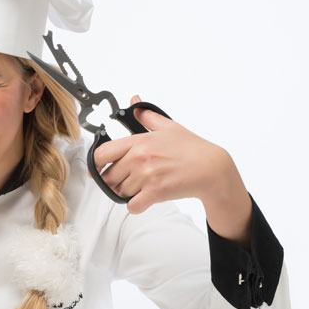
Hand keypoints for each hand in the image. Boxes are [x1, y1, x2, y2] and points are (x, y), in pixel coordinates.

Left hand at [93, 95, 239, 213]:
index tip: (99, 168)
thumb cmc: (192, 149)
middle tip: (126, 179)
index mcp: (139, 141)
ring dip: (126, 193)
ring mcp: (147, 176)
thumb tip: (134, 102)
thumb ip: (146, 116)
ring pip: (119, 192)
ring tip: (141, 186)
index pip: (102, 153)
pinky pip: (132, 206)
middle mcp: (140, 158)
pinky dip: (135, 205)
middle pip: (108, 176)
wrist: (212, 169)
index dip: (96, 163)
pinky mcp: (156, 193)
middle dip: (114, 180)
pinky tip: (144, 199)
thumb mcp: (168, 126)